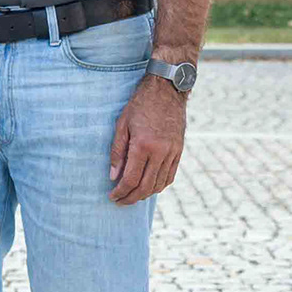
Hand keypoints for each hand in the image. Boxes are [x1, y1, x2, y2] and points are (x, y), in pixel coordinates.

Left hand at [109, 73, 186, 204]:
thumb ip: (118, 152)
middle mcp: (160, 152)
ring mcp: (172, 152)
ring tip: (133, 196)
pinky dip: (159, 185)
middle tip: (120, 201)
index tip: (112, 196)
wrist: (167, 90)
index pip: (131, 179)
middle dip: (131, 198)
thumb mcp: (122, 124)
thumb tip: (114, 176)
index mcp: (143, 145)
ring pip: (159, 184)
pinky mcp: (179, 151)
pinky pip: (170, 176)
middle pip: (145, 186)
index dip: (120, 192)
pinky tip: (149, 187)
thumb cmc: (140, 104)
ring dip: (145, 194)